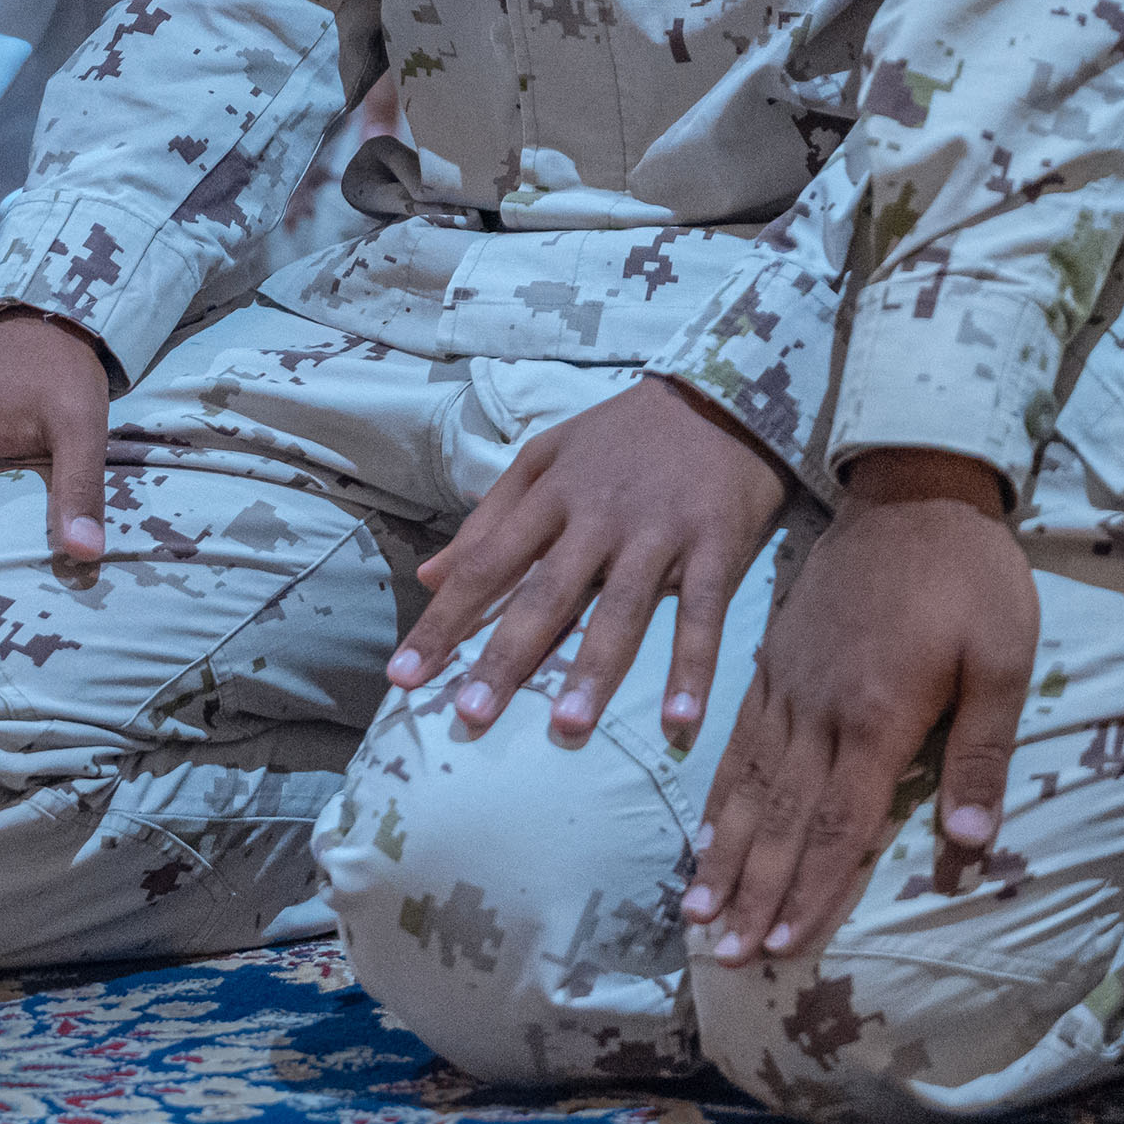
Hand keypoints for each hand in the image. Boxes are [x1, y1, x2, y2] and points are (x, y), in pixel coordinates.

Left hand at [385, 377, 785, 745]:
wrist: (720, 395)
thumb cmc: (621, 438)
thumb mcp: (545, 459)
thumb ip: (489, 519)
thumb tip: (429, 577)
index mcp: (550, 494)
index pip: (486, 565)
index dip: (443, 621)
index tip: (403, 677)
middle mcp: (598, 516)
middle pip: (545, 594)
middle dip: (506, 657)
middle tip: (471, 716)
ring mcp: (658, 532)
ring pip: (621, 609)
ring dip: (594, 671)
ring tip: (567, 728)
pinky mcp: (716, 544)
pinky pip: (703, 615)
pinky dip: (692, 669)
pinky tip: (680, 722)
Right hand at [686, 450, 1038, 966]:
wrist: (913, 488)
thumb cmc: (970, 576)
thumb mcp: (1003, 658)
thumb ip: (981, 753)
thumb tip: (972, 844)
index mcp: (876, 713)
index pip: (836, 821)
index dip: (809, 889)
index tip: (781, 944)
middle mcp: (818, 707)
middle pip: (780, 815)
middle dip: (751, 888)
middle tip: (721, 950)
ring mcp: (788, 680)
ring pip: (748, 781)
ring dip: (723, 849)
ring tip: (697, 906)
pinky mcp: (774, 656)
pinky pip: (739, 735)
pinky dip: (720, 788)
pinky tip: (706, 822)